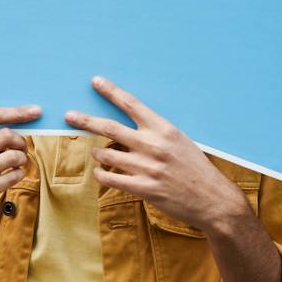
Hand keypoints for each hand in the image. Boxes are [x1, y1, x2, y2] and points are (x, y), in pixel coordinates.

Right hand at [0, 105, 41, 235]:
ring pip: (12, 156)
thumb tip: (21, 122)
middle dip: (20, 143)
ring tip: (16, 165)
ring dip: (21, 161)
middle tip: (21, 151)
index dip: (18, 112)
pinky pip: (12, 177)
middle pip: (6, 135)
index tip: (36, 111)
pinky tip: (11, 177)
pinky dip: (18, 175)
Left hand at [67, 77, 245, 232]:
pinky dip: (100, 174)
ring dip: (97, 155)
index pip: (132, 104)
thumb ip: (154, 134)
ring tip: (99, 155)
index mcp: (164, 129)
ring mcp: (147, 167)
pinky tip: (101, 173)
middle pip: (109, 128)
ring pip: (105, 155)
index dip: (111, 91)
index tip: (95, 81)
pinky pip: (108, 178)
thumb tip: (125, 130)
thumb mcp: (180, 142)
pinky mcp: (143, 188)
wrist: (213, 199)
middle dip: (85, 120)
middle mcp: (154, 145)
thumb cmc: (195, 169)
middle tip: (68, 115)